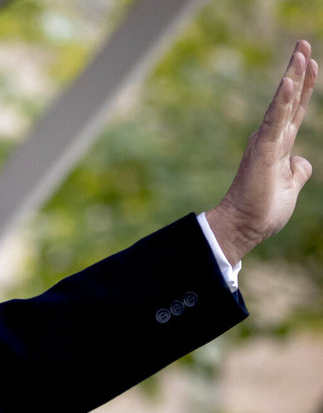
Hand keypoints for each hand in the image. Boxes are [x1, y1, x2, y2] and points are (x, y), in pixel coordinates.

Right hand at [207, 40, 317, 264]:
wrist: (243, 226)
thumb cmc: (263, 211)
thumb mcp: (290, 187)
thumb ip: (297, 170)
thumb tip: (303, 160)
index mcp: (279, 147)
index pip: (295, 111)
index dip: (304, 87)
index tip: (311, 63)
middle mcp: (271, 139)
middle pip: (290, 100)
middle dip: (299, 71)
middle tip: (303, 43)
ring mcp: (267, 143)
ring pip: (283, 104)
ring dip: (293, 77)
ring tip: (302, 52)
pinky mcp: (264, 151)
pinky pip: (276, 121)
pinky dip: (282, 101)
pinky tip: (289, 82)